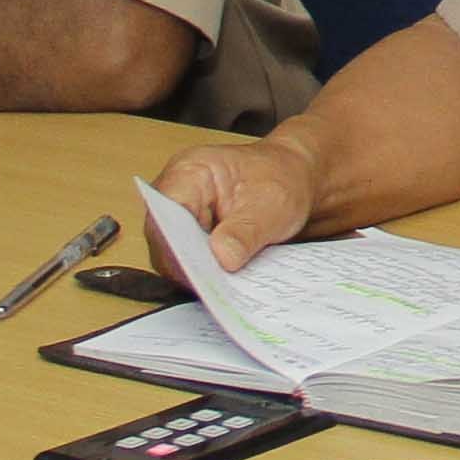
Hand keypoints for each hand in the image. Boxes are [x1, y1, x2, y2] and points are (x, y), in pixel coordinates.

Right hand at [149, 132, 324, 271]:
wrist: (295, 181)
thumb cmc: (281, 178)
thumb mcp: (273, 202)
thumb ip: (246, 230)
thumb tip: (222, 258)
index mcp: (190, 171)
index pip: (167, 210)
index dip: (176, 243)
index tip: (196, 268)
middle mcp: (177, 195)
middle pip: (164, 238)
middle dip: (187, 264)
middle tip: (214, 287)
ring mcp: (182, 219)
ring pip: (173, 256)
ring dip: (197, 274)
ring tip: (225, 288)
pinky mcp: (191, 240)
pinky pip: (190, 264)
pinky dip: (207, 276)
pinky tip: (227, 285)